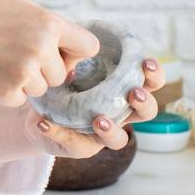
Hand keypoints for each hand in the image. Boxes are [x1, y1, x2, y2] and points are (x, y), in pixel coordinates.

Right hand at [0, 0, 103, 104]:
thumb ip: (44, 16)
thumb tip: (66, 37)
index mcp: (48, 22)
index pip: (89, 47)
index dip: (75, 52)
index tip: (60, 53)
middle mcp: (41, 48)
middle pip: (62, 75)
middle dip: (45, 70)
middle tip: (15, 55)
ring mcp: (24, 72)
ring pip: (42, 90)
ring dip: (26, 82)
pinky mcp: (7, 92)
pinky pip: (21, 100)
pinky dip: (8, 92)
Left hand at [18, 57, 166, 156]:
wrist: (40, 110)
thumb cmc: (64, 81)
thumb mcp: (70, 63)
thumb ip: (78, 56)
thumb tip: (78, 47)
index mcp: (124, 89)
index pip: (150, 83)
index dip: (154, 75)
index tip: (147, 64)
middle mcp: (120, 113)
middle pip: (146, 113)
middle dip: (144, 103)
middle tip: (133, 93)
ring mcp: (103, 134)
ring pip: (119, 139)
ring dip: (111, 130)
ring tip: (98, 120)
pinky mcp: (81, 147)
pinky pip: (75, 145)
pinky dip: (58, 133)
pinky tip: (44, 123)